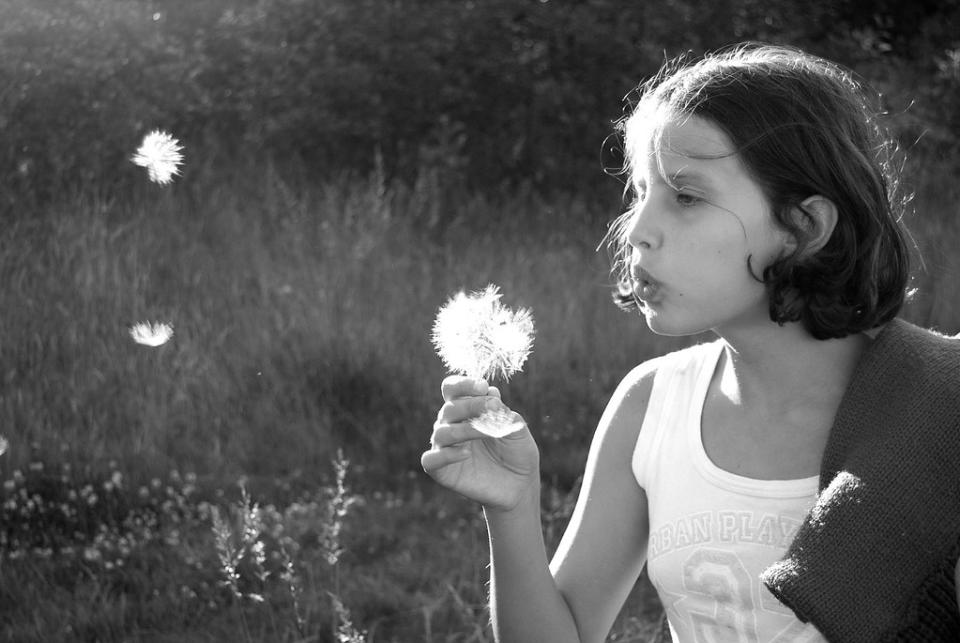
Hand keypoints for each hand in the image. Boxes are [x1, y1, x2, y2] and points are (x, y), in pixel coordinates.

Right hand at [422, 376, 539, 512]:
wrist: (519, 485)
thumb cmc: (516, 452)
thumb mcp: (516, 428)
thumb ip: (502, 412)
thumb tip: (490, 393)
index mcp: (465, 410)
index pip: (451, 389)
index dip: (463, 384)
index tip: (483, 386)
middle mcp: (450, 426)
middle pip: (449, 408)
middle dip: (471, 405)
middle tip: (493, 408)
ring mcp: (444, 448)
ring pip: (441, 432)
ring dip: (465, 429)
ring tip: (487, 432)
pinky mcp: (441, 471)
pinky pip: (431, 460)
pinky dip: (445, 455)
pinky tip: (466, 453)